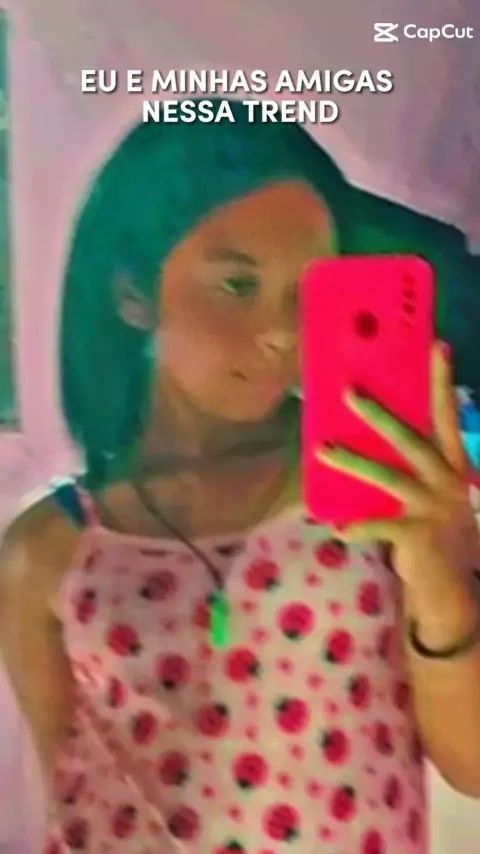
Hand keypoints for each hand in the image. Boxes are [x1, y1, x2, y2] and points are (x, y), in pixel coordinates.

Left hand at [316, 341, 478, 597]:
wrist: (450, 584)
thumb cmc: (434, 528)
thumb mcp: (431, 491)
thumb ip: (412, 465)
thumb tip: (368, 431)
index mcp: (452, 463)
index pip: (446, 416)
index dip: (442, 383)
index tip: (437, 346)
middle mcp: (448, 480)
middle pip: (411, 440)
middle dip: (380, 415)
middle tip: (349, 391)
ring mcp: (434, 507)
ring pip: (387, 477)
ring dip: (352, 462)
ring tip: (321, 449)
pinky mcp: (418, 534)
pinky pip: (379, 526)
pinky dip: (357, 527)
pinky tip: (337, 529)